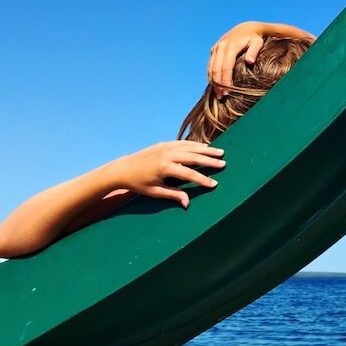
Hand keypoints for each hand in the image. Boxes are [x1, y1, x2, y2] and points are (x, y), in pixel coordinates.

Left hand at [108, 141, 225, 208]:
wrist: (122, 169)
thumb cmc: (138, 184)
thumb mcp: (155, 192)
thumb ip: (173, 195)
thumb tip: (188, 203)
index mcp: (165, 168)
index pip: (189, 174)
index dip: (202, 180)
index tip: (214, 184)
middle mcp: (167, 154)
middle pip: (194, 157)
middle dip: (210, 160)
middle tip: (223, 163)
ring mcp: (166, 147)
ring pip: (191, 147)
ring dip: (206, 149)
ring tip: (220, 152)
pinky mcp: (164, 143)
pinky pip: (183, 143)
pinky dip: (195, 144)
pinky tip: (204, 146)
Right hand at [208, 20, 313, 96]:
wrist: (248, 28)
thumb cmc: (255, 38)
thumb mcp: (258, 43)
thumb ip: (254, 52)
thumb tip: (250, 62)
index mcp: (230, 47)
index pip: (225, 67)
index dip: (226, 81)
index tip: (228, 92)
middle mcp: (221, 47)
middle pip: (216, 69)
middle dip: (218, 84)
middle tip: (221, 97)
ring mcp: (216, 48)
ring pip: (211, 67)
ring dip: (213, 81)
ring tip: (217, 94)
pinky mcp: (214, 49)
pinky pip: (210, 64)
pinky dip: (211, 75)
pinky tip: (214, 84)